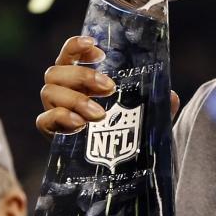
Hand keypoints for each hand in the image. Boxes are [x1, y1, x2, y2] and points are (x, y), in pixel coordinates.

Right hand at [37, 35, 179, 137]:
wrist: (119, 168)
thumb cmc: (130, 134)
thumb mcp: (148, 118)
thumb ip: (159, 107)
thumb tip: (172, 95)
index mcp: (80, 80)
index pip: (70, 55)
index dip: (76, 47)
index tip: (95, 46)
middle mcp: (63, 91)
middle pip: (57, 72)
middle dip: (82, 75)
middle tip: (110, 87)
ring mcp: (54, 110)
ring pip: (50, 92)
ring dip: (75, 99)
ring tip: (99, 114)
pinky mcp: (51, 133)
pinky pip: (44, 120)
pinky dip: (60, 118)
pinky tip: (79, 125)